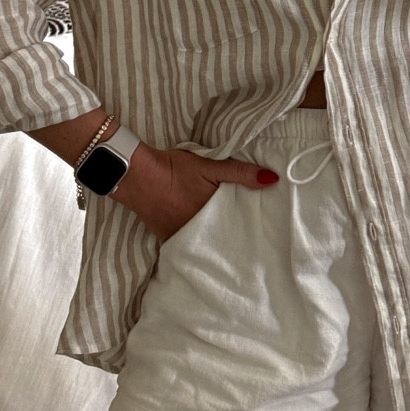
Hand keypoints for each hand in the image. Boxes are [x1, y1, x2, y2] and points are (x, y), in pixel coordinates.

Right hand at [110, 140, 278, 241]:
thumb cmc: (175, 170)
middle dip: (233, 240)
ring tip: (231, 245)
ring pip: (204, 243)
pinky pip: (185, 244)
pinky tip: (203, 242)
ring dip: (214, 242)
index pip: (236, 228)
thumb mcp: (211, 166)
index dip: (248, 230)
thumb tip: (273, 179)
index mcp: (211, 217)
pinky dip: (194, 242)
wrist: (136, 174)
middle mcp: (197, 233)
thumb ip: (241, 173)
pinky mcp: (166, 236)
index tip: (262, 235)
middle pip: (221, 238)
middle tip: (251, 244)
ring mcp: (180, 236)